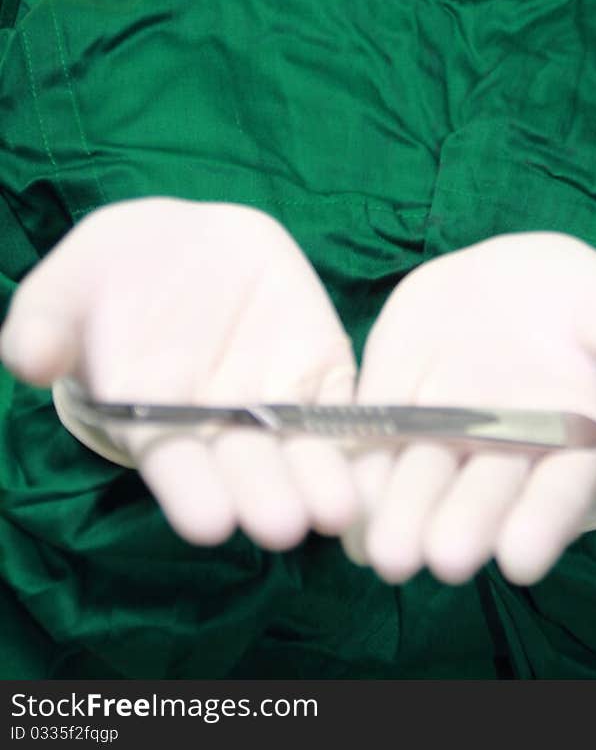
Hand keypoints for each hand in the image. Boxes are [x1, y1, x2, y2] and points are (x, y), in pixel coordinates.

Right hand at [0, 197, 359, 548]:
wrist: (177, 244)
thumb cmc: (106, 275)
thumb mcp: (66, 284)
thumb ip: (45, 321)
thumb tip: (26, 355)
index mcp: (150, 413)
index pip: (171, 460)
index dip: (188, 490)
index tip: (206, 520)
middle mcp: (215, 420)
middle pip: (242, 467)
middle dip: (263, 495)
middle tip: (285, 526)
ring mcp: (270, 396)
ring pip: (300, 448)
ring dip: (320, 480)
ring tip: (340, 510)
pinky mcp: (317, 365)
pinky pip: (345, 406)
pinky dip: (364, 434)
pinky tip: (384, 458)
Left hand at [344, 232, 595, 586]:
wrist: (511, 279)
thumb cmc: (579, 300)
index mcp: (569, 438)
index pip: (559, 489)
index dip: (542, 524)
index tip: (523, 560)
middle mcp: (504, 452)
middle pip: (484, 496)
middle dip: (463, 527)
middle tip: (443, 557)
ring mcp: (445, 434)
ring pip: (421, 481)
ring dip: (402, 517)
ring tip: (385, 551)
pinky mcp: (393, 404)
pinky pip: (371, 440)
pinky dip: (354, 470)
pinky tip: (339, 504)